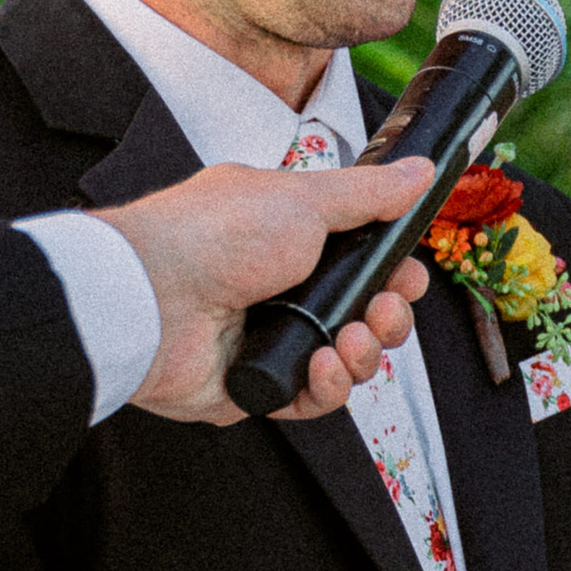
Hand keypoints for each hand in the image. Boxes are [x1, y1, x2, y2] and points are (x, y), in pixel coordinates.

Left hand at [99, 157, 435, 424]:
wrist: (151, 297)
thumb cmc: (213, 235)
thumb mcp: (303, 198)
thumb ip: (368, 194)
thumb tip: (420, 171)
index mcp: (287, 238)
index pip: (359, 263)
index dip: (392, 273)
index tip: (407, 273)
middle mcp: (279, 289)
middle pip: (362, 315)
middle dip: (389, 315)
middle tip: (386, 307)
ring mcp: (266, 340)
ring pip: (344, 360)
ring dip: (364, 352)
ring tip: (352, 338)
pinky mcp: (255, 386)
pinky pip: (311, 399)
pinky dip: (327, 386)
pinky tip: (322, 365)